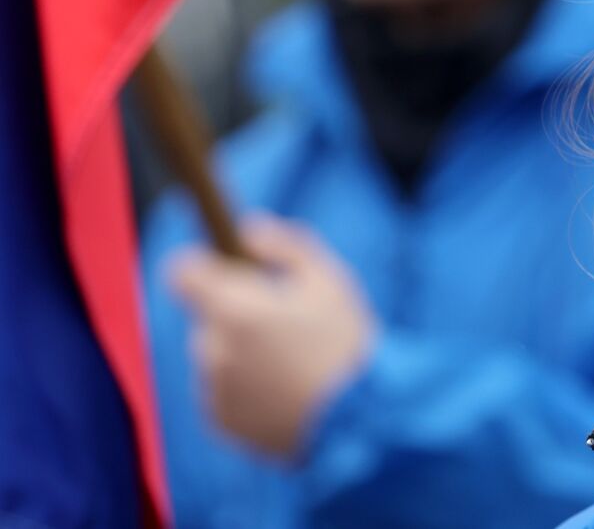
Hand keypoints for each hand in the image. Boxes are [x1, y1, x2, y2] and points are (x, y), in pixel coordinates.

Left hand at [169, 218, 374, 458]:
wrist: (357, 420)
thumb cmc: (344, 343)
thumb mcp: (328, 280)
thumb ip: (285, 246)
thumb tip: (249, 227)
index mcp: (232, 309)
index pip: (181, 272)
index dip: (201, 266)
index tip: (227, 271)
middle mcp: (211, 349)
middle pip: (208, 317)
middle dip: (237, 314)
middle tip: (285, 325)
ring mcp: (213, 389)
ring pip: (217, 355)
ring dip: (241, 353)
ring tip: (291, 364)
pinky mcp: (221, 422)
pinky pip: (224, 392)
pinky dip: (246, 388)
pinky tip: (285, 391)